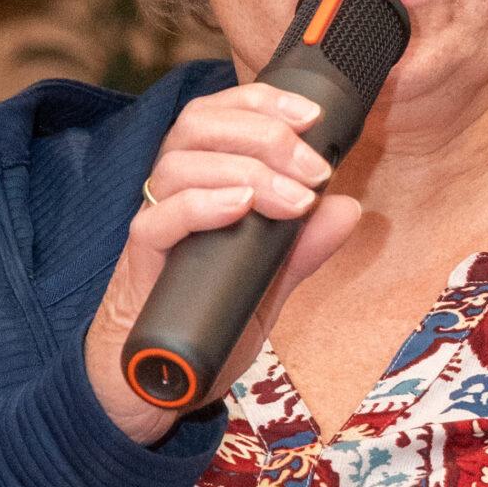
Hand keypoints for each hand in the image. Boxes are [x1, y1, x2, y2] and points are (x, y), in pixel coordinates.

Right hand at [85, 83, 361, 442]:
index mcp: (200, 183)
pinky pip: (158, 219)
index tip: (313, 116)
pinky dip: (202, 204)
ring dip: (245, 169)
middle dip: (264, 133)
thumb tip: (348, 207)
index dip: (263, 101)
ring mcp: (154, 225)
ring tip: (290, 199)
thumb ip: (302, 247)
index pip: (220, 114)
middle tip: (312, 169)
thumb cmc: (205, 323)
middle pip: (198, 124)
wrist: (157, 385)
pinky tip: (240, 207)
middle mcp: (172, 194)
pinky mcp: (139, 263)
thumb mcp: (267, 283)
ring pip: (179, 162)